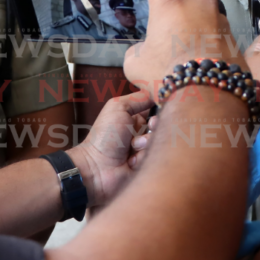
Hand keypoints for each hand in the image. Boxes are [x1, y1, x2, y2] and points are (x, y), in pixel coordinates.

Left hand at [72, 91, 153, 206]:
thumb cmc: (105, 135)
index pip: (157, 109)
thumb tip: (158, 93)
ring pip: (160, 141)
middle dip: (156, 125)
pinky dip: (144, 157)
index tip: (160, 108)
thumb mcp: (118, 107)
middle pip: (163, 124)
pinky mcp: (148, 164)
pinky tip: (131, 160)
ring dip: (146, 142)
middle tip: (149, 126)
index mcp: (136, 118)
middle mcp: (143, 132)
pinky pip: (156, 157)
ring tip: (132, 147)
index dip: (161, 108)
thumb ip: (138, 98)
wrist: (96, 167)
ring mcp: (146, 149)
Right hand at [115, 0, 242, 92]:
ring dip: (190, 10)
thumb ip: (139, 48)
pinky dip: (203, 30)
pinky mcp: (231, 32)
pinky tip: (193, 51)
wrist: (211, 100)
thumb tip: (146, 51)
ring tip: (177, 36)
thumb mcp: (136, 63)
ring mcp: (218, 14)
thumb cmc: (174, 78)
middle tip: (162, 6)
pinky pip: (214, 22)